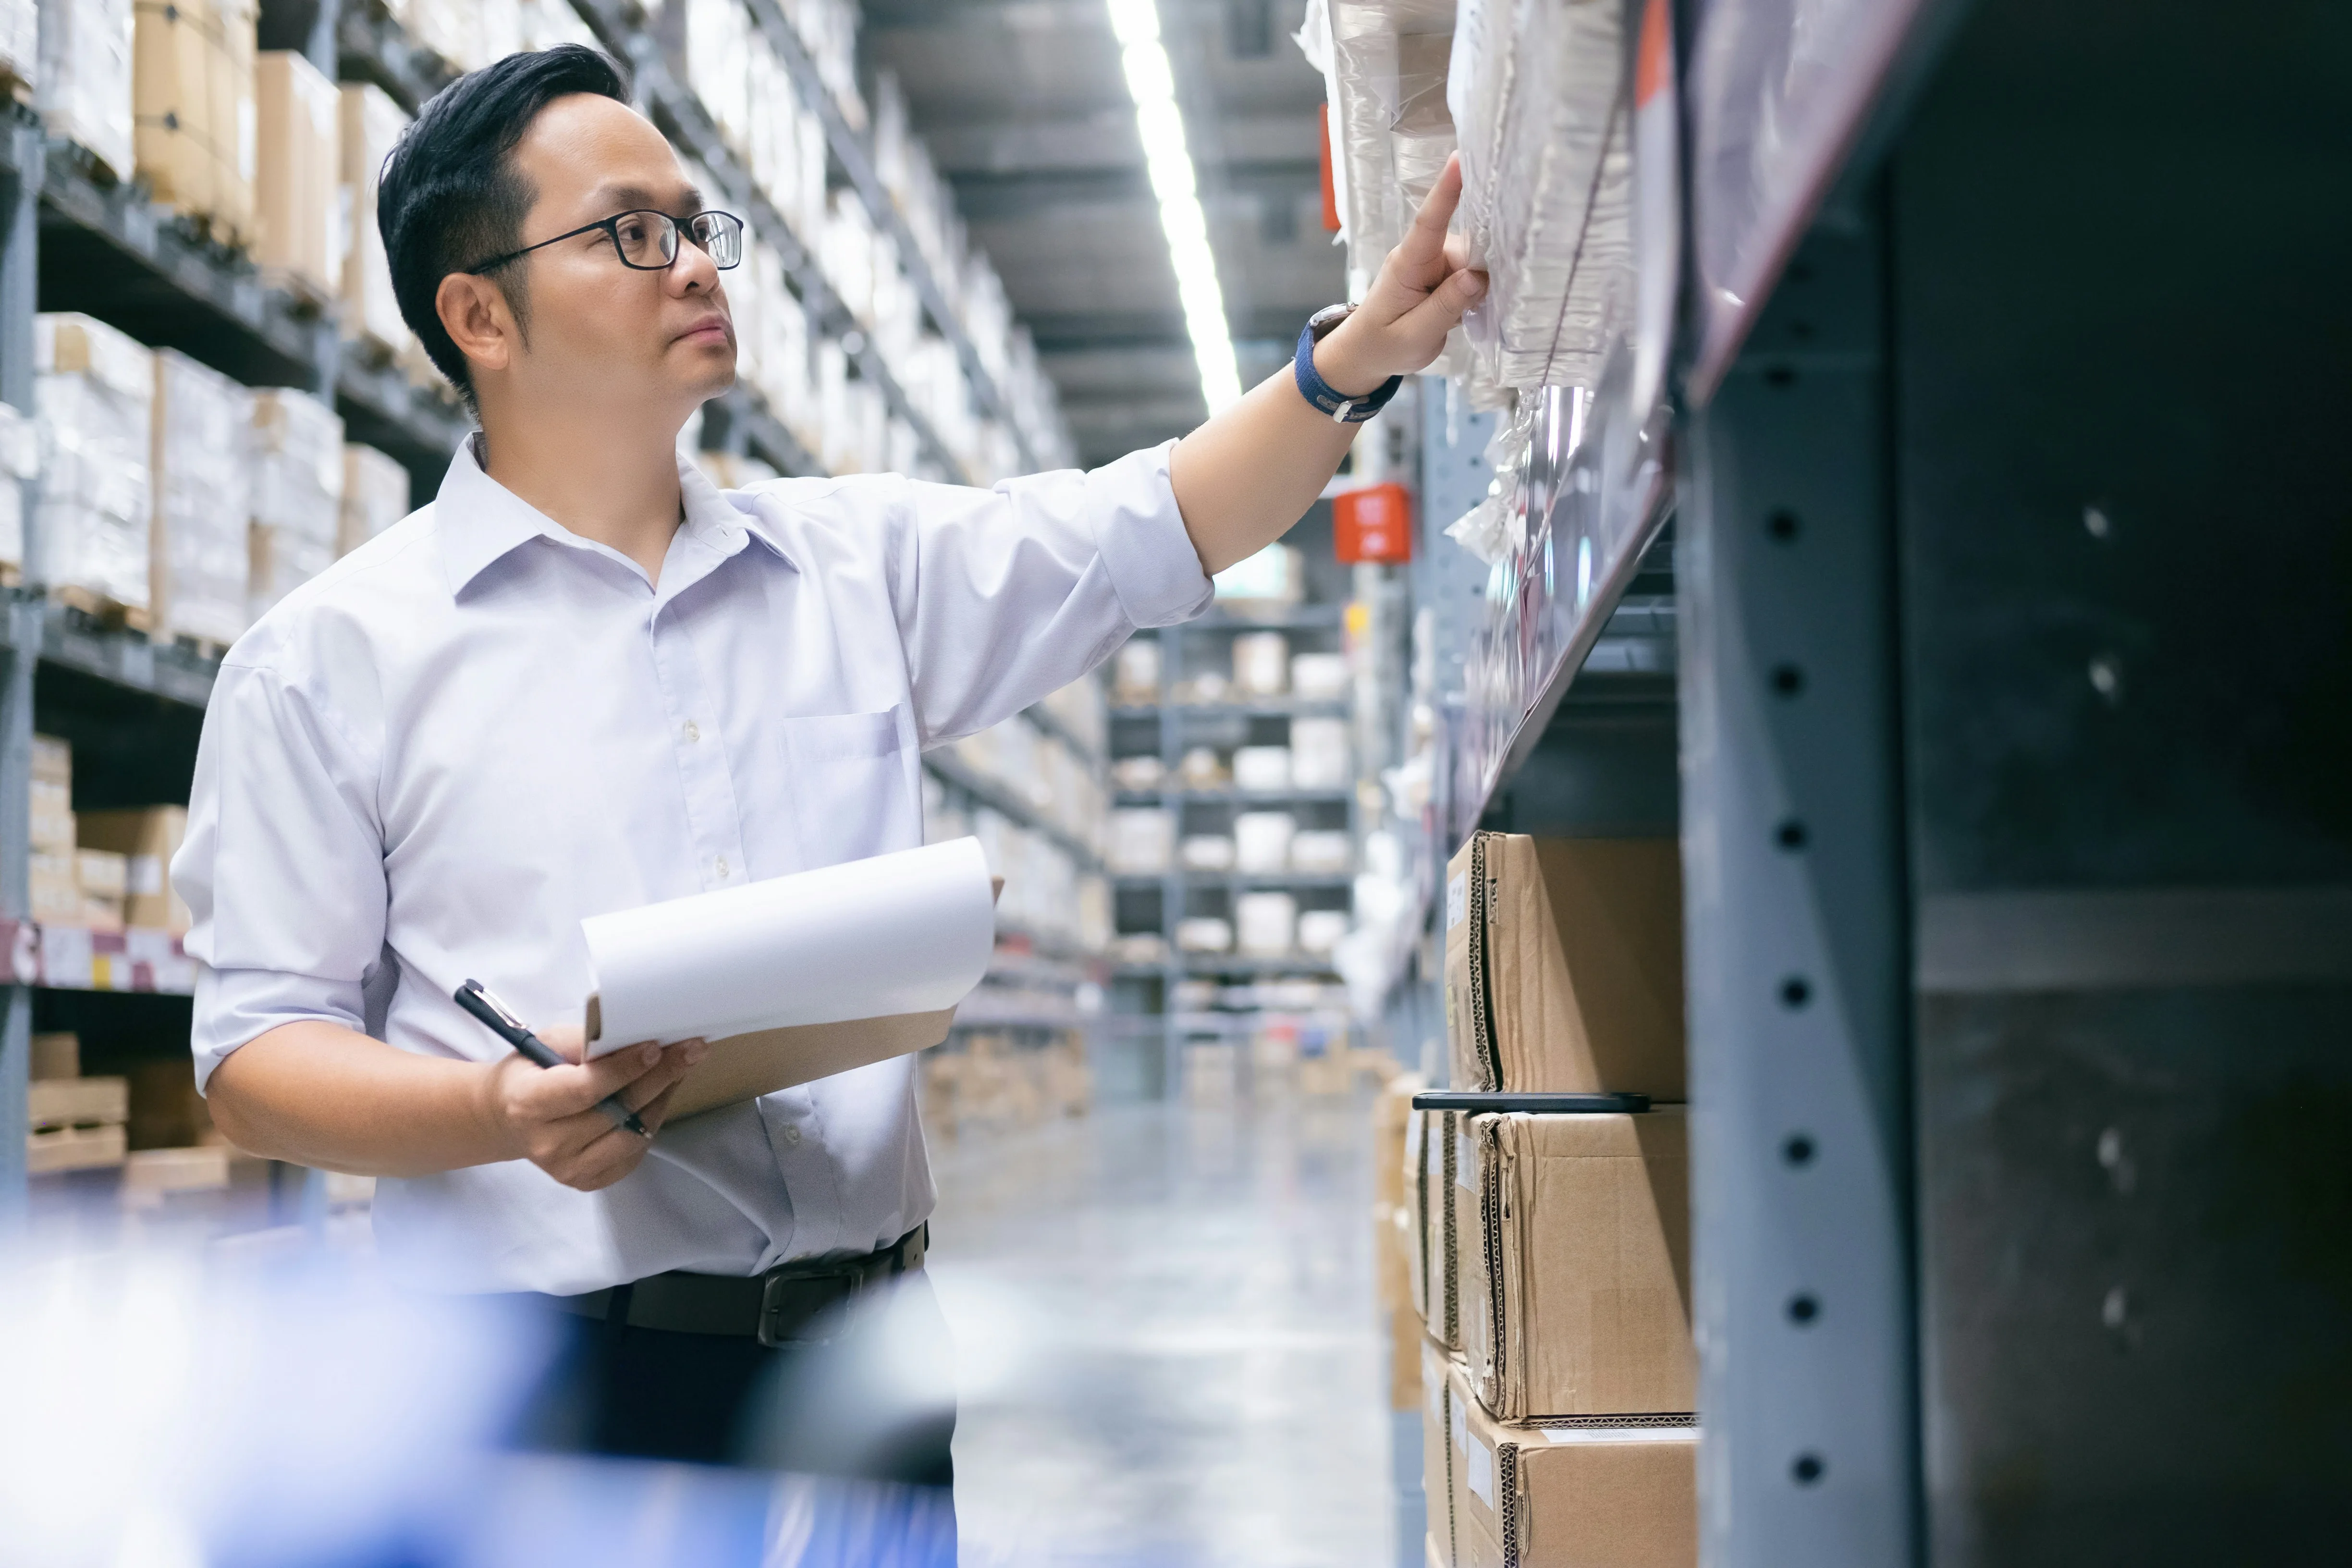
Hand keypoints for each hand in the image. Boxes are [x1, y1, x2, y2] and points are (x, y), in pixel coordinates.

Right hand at [479, 1026, 706, 1191]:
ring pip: (632, 1135)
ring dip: (661, 1100)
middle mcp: (547, 1144)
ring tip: (678, 1070)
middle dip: (659, 1077)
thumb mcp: (547, 1043)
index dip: (624, 1068)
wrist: (508, 1118)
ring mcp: (567, 1169)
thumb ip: (585, 1042)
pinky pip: (632, 1155)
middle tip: (691, 1050)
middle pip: (616, 1112)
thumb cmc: (531, 1072)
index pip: (585, 1089)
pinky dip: (650, 1124)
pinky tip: (657, 1098)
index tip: (657, 1047)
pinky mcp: (586, 1181)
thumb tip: (634, 1036)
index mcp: (528, 1104)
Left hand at [1315, 153, 1487, 396]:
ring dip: (1481, 284)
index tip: (1459, 159)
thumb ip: (1446, 307)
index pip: (1428, 222)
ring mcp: (1434, 263)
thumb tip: (1477, 277)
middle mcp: (1422, 256)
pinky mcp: (1443, 275)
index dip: (1446, 191)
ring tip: (1472, 313)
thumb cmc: (1384, 345)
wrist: (1366, 354)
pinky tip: (1479, 306)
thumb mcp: (1415, 335)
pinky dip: (1478, 289)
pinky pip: (1470, 274)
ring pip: (1473, 262)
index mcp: (1408, 265)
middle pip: (1466, 247)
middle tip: (1487, 299)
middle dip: (1484, 268)